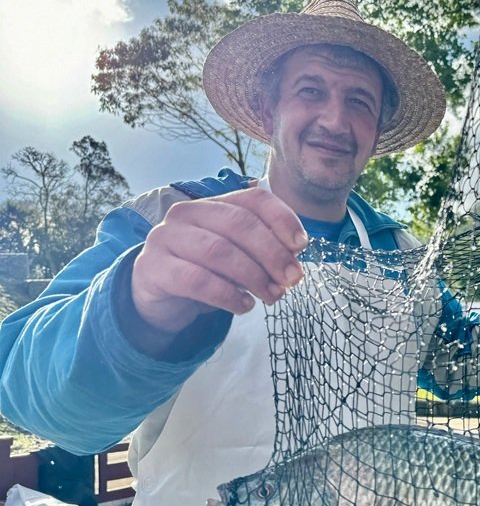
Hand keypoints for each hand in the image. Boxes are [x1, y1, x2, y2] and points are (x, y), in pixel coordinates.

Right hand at [131, 186, 307, 333]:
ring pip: (219, 251)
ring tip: (272, 296)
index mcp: (214, 205)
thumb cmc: (206, 273)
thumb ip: (264, 253)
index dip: (282, 219)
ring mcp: (166, 238)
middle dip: (272, 253)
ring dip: (253, 276)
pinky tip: (244, 306)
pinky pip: (196, 280)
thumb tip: (293, 260)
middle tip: (292, 279)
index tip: (301, 246)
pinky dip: (227, 295)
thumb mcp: (238, 259)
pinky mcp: (153, 268)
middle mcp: (187, 213)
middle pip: (239, 223)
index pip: (254, 199)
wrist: (160, 299)